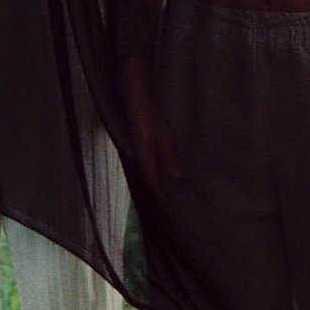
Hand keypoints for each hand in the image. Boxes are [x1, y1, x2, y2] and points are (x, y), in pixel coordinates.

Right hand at [124, 78, 181, 197]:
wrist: (133, 99)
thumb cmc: (150, 115)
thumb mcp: (164, 137)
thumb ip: (169, 159)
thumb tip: (177, 180)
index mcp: (143, 158)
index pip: (153, 184)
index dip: (161, 198)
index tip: (169, 210)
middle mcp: (137, 158)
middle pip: (147, 182)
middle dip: (157, 195)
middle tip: (167, 208)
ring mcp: (135, 152)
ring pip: (145, 175)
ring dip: (154, 186)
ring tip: (164, 195)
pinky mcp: (136, 146)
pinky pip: (144, 166)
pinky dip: (151, 175)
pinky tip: (157, 174)